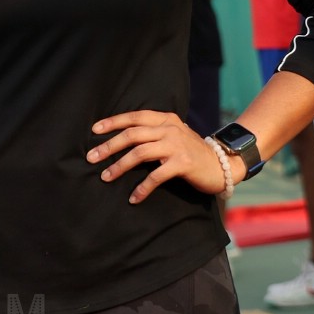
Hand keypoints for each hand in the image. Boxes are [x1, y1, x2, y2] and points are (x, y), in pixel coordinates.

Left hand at [88, 109, 235, 203]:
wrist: (222, 164)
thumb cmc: (193, 152)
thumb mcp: (174, 136)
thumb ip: (154, 134)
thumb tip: (124, 140)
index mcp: (166, 120)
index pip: (135, 116)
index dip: (113, 122)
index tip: (94, 130)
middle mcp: (170, 129)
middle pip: (132, 134)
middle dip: (109, 146)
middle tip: (91, 157)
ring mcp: (177, 145)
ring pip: (140, 153)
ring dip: (119, 166)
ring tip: (105, 177)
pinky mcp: (183, 164)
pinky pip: (156, 176)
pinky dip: (143, 188)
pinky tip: (134, 197)